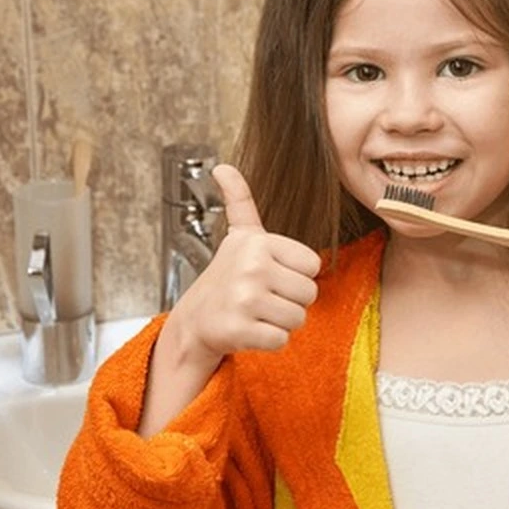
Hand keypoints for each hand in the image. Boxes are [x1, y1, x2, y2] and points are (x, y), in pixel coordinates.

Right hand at [165, 164, 320, 367]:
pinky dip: (269, 341)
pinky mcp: (239, 329)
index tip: (270, 275)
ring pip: (298, 319)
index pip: (313, 265)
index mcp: (257, 242)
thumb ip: (240, 200)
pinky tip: (249, 329)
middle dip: (290, 301)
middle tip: (262, 298)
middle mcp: (251, 267)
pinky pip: (281, 340)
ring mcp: (244, 299)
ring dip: (280, 322)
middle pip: (309, 294)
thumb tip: (222, 167)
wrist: (195, 320)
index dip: (296, 275)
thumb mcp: (240, 236)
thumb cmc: (227, 277)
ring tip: (256, 313)